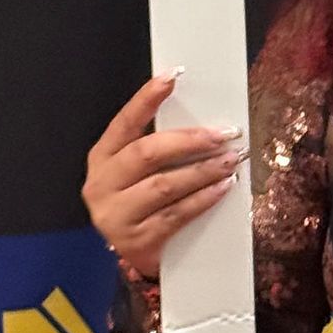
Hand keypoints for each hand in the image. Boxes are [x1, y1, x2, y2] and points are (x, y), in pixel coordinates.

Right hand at [82, 73, 243, 277]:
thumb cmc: (144, 202)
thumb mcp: (140, 171)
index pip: (124, 123)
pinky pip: (176, 215)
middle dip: (190, 140)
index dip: (146, 99)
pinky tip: (222, 188)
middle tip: (224, 134)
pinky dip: (203, 199)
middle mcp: (102, 185)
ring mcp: (116, 215)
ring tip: (230, 160)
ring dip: (203, 170)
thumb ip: (160, 146)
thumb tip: (204, 117)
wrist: (139, 255)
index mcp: (102, 158)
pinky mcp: (136, 241)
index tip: (172, 77)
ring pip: (164, 185)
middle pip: (147, 153)